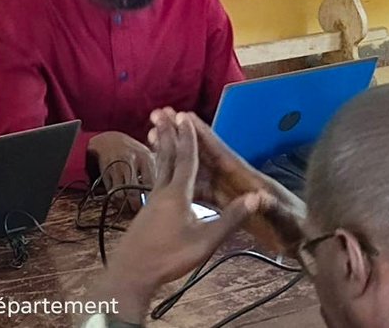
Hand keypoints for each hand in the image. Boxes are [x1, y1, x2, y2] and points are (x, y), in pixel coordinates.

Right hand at [88, 130, 154, 212]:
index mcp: (145, 158)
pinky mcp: (106, 172)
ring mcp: (117, 167)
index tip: (154, 206)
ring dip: (125, 205)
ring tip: (130, 210)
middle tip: (141, 212)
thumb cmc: (133, 150)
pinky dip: (116, 200)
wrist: (109, 140)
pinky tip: (121, 203)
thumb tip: (163, 192)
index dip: (152, 197)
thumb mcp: (147, 155)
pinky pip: (111, 191)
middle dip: (137, 205)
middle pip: (134, 190)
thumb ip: (154, 172)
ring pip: (121, 193)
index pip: (150, 183)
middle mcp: (131, 162)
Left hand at [95, 114, 263, 323]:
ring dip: (160, 148)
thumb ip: (231, 219)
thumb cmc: (169, 257)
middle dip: (168, 134)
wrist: (131, 275)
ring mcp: (150, 202)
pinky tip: (159, 174)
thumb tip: (256, 197)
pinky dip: (158, 167)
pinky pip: (154, 181)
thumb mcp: (205, 241)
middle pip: (166, 157)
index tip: (186, 116)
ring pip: (157, 168)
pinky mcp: (145, 214)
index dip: (188, 137)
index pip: (186, 159)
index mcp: (178, 194)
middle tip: (164, 113)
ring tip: (158, 133)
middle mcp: (162, 192)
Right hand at [154, 108, 307, 254]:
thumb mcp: (286, 221)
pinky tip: (170, 182)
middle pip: (207, 156)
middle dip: (185, 138)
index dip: (203, 136)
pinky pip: (204, 191)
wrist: (306, 242)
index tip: (184, 117)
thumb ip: (273, 209)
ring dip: (181, 158)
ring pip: (201, 171)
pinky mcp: (232, 206)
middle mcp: (239, 181)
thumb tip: (262, 198)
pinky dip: (187, 184)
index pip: (222, 154)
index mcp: (249, 180)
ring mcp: (234, 192)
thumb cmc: (299, 230)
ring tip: (157, 141)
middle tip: (162, 118)